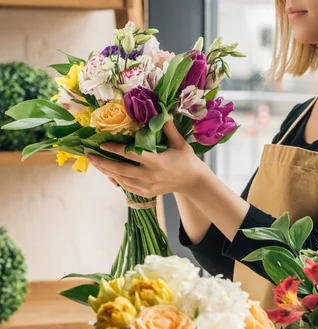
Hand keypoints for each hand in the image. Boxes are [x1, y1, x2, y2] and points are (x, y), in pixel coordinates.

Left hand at [87, 120, 206, 197]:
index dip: (116, 149)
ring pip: (121, 180)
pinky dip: (116, 180)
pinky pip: (127, 187)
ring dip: (107, 171)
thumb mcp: (180, 143)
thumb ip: (169, 128)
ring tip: (95, 163)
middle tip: (89, 156)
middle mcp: (150, 176)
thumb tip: (161, 111)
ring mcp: (147, 186)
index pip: (131, 155)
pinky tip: (108, 173)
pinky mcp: (146, 193)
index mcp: (157, 162)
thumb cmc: (186, 160)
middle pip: (121, 170)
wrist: (192, 181)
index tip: (102, 144)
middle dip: (103, 163)